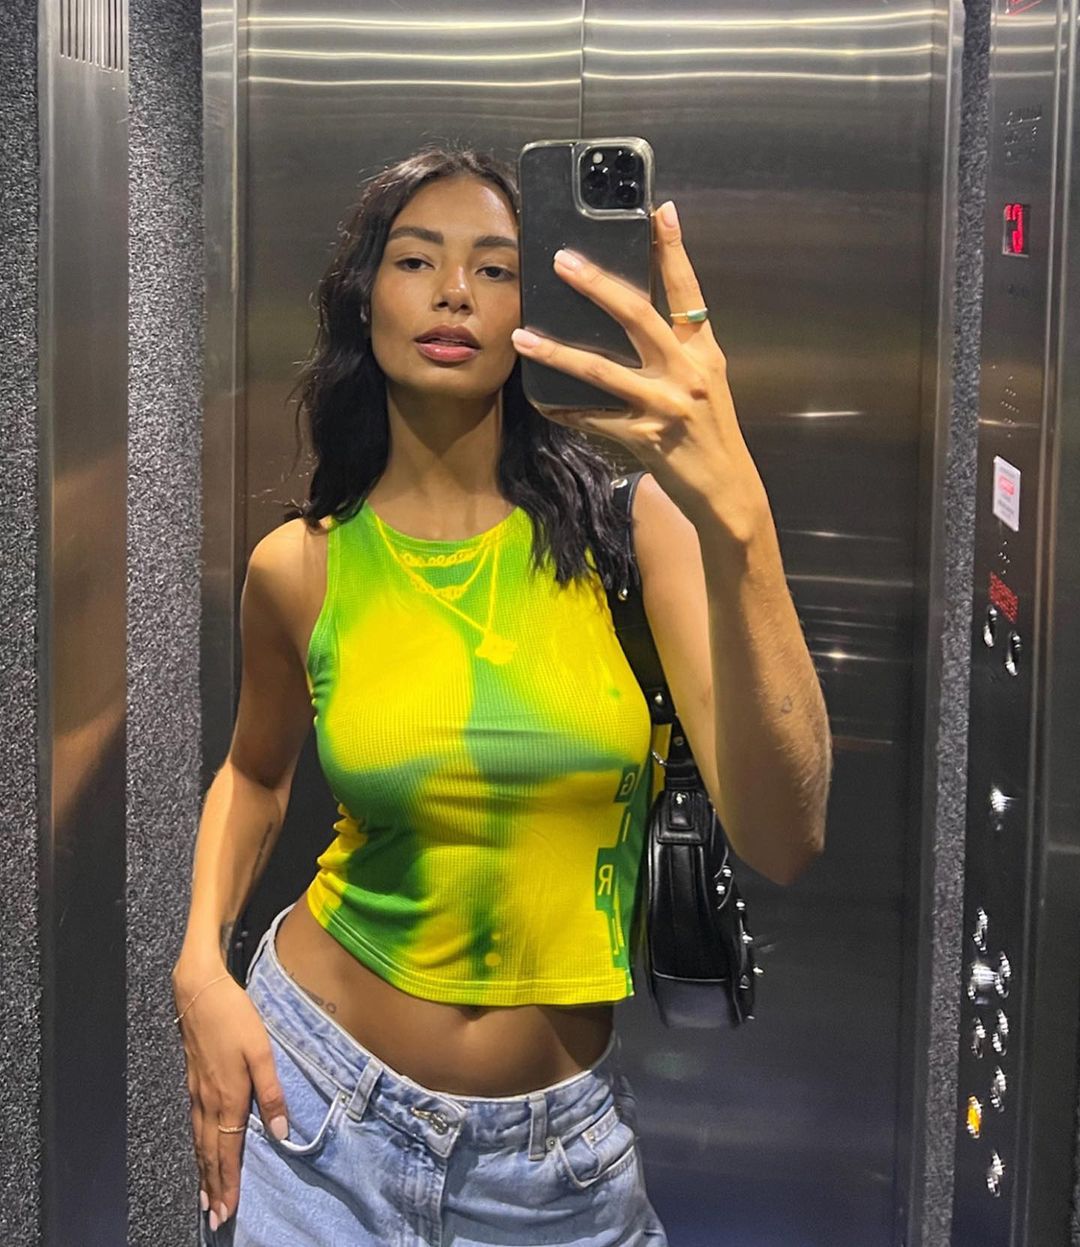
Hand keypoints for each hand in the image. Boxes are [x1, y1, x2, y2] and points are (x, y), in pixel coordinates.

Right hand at [173, 968, 288, 1230]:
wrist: (199, 992)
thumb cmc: (235, 1018)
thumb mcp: (262, 1050)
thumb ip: (272, 1092)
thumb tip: (281, 1132)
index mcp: (228, 1096)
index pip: (228, 1150)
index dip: (229, 1180)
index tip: (228, 1209)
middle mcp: (208, 1101)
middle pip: (210, 1152)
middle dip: (214, 1186)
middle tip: (215, 1217)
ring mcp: (197, 1092)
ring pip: (199, 1141)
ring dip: (203, 1171)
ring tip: (206, 1196)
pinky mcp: (192, 1082)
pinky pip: (194, 1126)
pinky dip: (197, 1147)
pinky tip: (199, 1151)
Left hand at [510, 200, 768, 541]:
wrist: (727, 488)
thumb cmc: (710, 431)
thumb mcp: (706, 380)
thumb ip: (680, 346)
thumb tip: (637, 311)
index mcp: (703, 352)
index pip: (687, 290)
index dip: (672, 249)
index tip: (656, 210)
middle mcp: (687, 372)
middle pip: (638, 316)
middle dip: (597, 285)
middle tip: (563, 260)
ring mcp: (664, 405)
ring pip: (602, 370)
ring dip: (558, 352)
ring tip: (523, 335)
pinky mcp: (644, 438)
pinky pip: (593, 419)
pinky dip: (564, 410)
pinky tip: (540, 400)